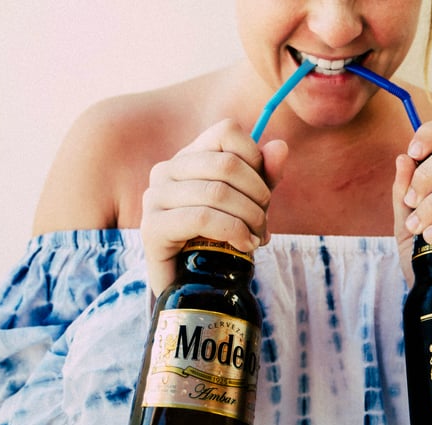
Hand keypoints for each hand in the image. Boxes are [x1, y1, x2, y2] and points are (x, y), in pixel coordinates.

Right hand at [141, 119, 286, 296]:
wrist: (195, 285)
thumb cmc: (222, 239)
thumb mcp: (250, 203)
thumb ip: (265, 175)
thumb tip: (280, 147)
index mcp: (188, 156)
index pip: (227, 132)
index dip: (256, 160)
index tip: (264, 191)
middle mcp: (166, 170)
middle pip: (227, 164)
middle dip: (258, 196)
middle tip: (263, 223)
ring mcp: (154, 197)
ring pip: (218, 192)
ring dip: (249, 218)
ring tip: (256, 237)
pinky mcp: (151, 227)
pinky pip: (201, 217)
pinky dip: (232, 231)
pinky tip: (244, 245)